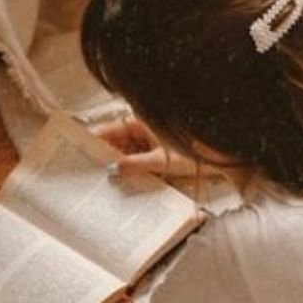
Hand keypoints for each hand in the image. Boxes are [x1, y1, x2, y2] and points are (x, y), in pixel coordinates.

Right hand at [92, 118, 222, 179]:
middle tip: (87, 168)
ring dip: (116, 163)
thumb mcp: (161, 160)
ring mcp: (151, 141)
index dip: (96, 137)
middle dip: (104, 154)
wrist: (220, 159)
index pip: (113, 128)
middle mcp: (145, 129)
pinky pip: (138, 158)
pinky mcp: (158, 152)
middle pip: (117, 141)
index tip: (81, 146)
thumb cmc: (194, 152)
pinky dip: (130, 167)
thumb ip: (136, 164)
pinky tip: (121, 180)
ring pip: (126, 151)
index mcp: (143, 122)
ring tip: (99, 177)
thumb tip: (114, 169)